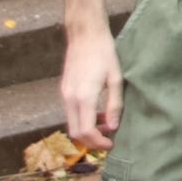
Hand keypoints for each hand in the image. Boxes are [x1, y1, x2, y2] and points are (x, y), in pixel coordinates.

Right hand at [61, 30, 122, 150]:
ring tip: (106, 128)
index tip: (112, 145)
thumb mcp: (116, 78)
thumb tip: (113, 127)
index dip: (98, 142)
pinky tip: (98, 115)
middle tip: (109, 142)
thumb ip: (114, 104)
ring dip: (87, 131)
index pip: (86, 131)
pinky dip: (82, 120)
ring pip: (71, 123)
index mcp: (84, 96)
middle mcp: (70, 98)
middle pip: (75, 132)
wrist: (85, 35)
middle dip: (91, 142)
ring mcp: (64, 94)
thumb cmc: (105, 53)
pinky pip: (71, 113)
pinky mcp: (64, 90)